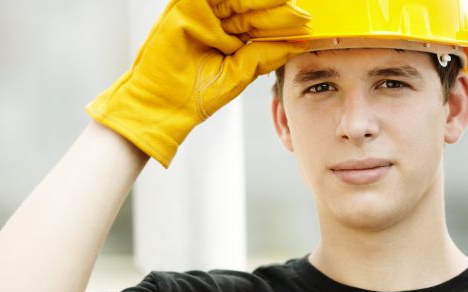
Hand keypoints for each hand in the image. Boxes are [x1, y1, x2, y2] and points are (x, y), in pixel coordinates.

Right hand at [86, 0, 310, 166]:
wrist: (161, 104)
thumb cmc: (194, 96)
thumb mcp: (237, 74)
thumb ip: (263, 56)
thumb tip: (296, 44)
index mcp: (231, 40)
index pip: (260, 24)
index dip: (282, 21)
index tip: (306, 20)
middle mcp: (217, 24)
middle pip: (249, 6)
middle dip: (273, 4)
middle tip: (297, 1)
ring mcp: (200, 14)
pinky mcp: (184, 7)